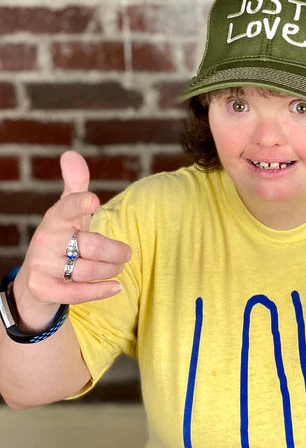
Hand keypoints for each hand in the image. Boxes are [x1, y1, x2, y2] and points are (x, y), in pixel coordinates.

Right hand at [14, 151, 131, 314]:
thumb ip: (76, 185)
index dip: (79, 204)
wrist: (37, 276)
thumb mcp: (69, 211)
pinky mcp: (44, 289)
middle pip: (91, 245)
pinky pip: (78, 293)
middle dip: (116, 251)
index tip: (93, 201)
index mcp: (56, 218)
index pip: (67, 207)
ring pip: (89, 269)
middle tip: (127, 253)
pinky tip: (116, 287)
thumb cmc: (63, 237)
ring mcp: (43, 265)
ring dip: (112, 269)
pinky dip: (101, 290)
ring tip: (120, 266)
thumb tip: (71, 154)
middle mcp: (46, 240)